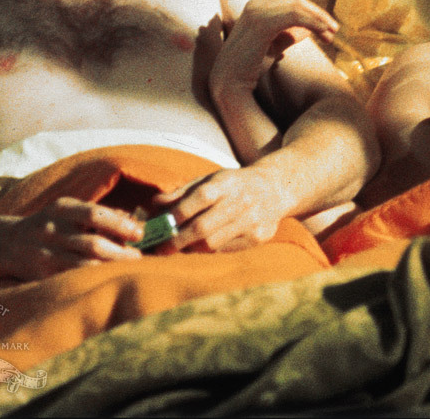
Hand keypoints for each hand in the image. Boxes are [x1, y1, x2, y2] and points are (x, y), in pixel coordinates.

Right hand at [0, 197, 143, 279]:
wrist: (7, 244)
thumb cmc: (51, 224)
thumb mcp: (68, 210)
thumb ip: (97, 213)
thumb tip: (131, 220)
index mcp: (61, 209)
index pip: (95, 214)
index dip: (121, 225)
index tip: (139, 233)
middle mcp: (52, 231)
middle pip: (93, 245)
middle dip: (121, 253)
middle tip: (138, 257)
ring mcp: (46, 255)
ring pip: (85, 266)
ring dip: (110, 269)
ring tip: (127, 269)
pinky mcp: (42, 276)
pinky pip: (73, 279)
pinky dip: (93, 279)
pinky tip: (106, 278)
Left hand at [151, 166, 287, 251]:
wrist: (275, 189)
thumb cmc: (234, 184)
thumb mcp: (210, 179)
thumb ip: (182, 192)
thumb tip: (154, 204)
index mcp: (226, 183)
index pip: (197, 199)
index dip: (175, 215)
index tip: (158, 228)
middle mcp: (241, 201)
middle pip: (202, 228)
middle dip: (177, 241)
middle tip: (161, 249)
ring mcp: (251, 221)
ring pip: (212, 244)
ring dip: (191, 248)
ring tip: (180, 248)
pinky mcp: (258, 237)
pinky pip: (225, 250)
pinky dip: (209, 250)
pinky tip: (202, 246)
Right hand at [211, 0, 338, 92]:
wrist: (231, 81)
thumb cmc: (250, 66)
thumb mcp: (275, 46)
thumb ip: (291, 34)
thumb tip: (311, 29)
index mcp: (256, 5)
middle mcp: (255, 4)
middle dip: (318, 10)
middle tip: (335, 26)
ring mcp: (256, 12)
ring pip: (297, 6)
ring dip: (318, 19)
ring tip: (332, 33)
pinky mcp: (261, 24)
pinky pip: (294, 16)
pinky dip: (312, 23)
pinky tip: (323, 33)